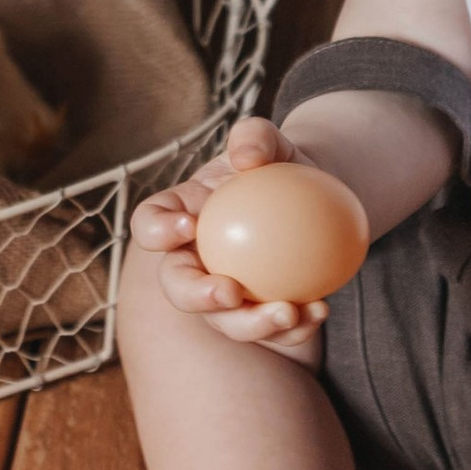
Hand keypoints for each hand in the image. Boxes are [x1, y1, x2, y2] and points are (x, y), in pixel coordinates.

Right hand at [132, 115, 332, 354]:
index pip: (151, 225)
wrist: (317, 197)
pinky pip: (274, 332)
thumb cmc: (279, 163)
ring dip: (253, 324)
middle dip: (196, 296)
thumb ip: (255, 137)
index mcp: (180, 217)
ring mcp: (226, 296)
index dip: (157, 231)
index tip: (187, 226)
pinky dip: (296, 327)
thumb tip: (247, 157)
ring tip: (288, 311)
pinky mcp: (261, 315)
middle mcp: (196, 262)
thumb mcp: (268, 141)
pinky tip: (319, 310)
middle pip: (178, 287)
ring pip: (226, 321)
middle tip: (230, 292)